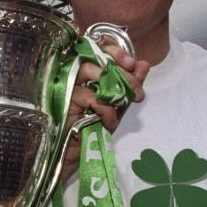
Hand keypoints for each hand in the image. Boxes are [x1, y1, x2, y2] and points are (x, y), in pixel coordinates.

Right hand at [60, 44, 148, 175]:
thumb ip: (129, 87)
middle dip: (121, 69)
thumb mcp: (117, 107)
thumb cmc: (92, 130)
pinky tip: (108, 121)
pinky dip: (105, 109)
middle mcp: (73, 75)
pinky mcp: (62, 100)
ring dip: (112, 85)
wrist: (74, 156)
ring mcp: (65, 86)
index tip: (133, 63)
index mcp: (87, 75)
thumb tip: (144, 65)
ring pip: (88, 69)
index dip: (116, 51)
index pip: (98, 50)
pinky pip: (89, 96)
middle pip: (95, 57)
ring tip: (123, 102)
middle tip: (136, 89)